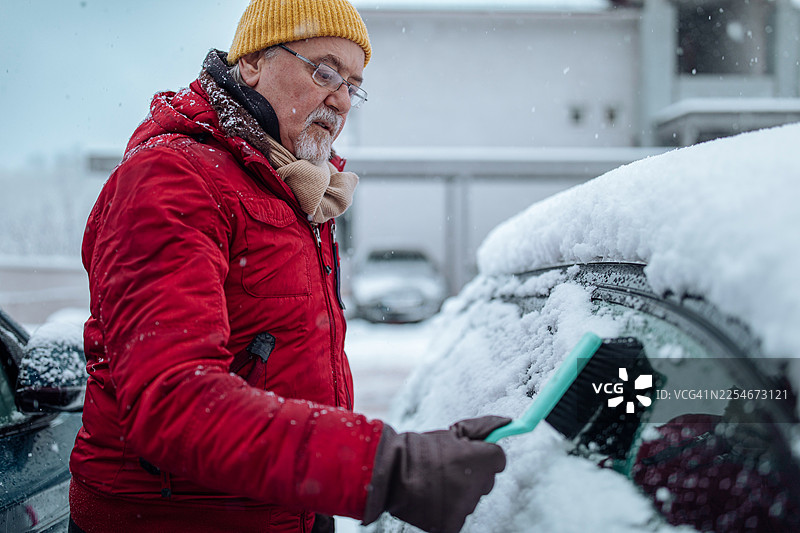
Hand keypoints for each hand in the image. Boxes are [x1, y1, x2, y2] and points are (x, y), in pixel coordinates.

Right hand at [363, 416, 509, 532]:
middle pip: (486, 481)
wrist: (391, 471)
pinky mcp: (451, 525)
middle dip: (472, 475)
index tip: (469, 455)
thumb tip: (509, 423)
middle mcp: (477, 485)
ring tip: (436, 482)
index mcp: (481, 459)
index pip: (498, 460)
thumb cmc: (421, 450)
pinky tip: (434, 498)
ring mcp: (464, 507)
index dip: (482, 456)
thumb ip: (485, 427)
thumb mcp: (454, 432)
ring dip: (459, 493)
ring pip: (471, 499)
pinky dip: (447, 511)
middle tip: (448, 468)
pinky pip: (458, 518)